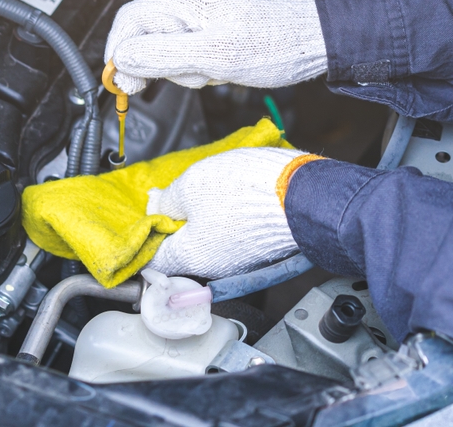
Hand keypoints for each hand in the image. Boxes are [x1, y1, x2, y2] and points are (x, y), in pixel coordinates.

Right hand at [104, 0, 327, 93]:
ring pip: (171, 45)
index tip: (122, 82)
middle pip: (148, 34)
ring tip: (216, 71)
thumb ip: (162, 56)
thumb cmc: (278, 42)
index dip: (120, 54)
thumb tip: (123, 59)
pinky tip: (224, 68)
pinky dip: (202, 64)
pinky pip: (193, 46)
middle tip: (191, 77)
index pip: (129, 21)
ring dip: (187, 67)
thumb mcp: (213, 56)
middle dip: (162, 64)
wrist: (319, 38)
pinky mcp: (220, 22)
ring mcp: (207, 8)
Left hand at [146, 147, 321, 278]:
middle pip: (183, 248)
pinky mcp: (262, 249)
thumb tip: (154, 205)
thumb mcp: (193, 184)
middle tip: (181, 193)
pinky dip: (231, 219)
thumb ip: (166, 198)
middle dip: (179, 222)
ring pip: (211, 241)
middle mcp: (215, 268)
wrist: (306, 193)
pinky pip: (235, 236)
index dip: (146, 236)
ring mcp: (241, 261)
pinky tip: (238, 195)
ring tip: (214, 189)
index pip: (152, 259)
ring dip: (207, 217)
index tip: (148, 217)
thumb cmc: (249, 191)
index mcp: (190, 257)